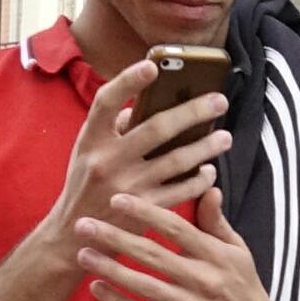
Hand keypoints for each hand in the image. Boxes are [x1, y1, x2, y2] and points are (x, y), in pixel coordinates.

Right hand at [41, 63, 227, 269]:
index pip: (106, 102)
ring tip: (225, 137)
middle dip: (193, 112)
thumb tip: (143, 105)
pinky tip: (209, 171)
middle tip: (220, 101)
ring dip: (206, 146)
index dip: (128, 81)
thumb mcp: (88, 152)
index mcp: (91, 140)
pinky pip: (181, 191)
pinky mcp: (145, 210)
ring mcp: (128, 187)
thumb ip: (114, 128)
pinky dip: (199, 180)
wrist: (74, 235)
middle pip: (157, 128)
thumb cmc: (86, 184)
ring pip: (177, 160)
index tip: (152, 65)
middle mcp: (107, 160)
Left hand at [76, 188, 299, 300]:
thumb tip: (208, 186)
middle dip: (116, 237)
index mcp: (217, 255)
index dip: (146, 212)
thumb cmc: (244, 287)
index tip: (118, 199)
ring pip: (144, 286)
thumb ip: (216, 221)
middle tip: (84, 224)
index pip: (176, 228)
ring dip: (110, 268)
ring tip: (82, 254)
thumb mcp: (238, 250)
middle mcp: (205, 280)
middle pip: (153, 255)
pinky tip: (97, 287)